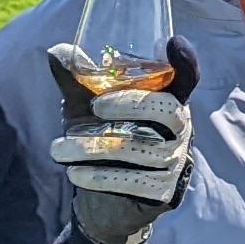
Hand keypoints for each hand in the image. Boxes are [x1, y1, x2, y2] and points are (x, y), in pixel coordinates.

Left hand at [46, 38, 201, 243]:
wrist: (104, 200)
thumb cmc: (102, 139)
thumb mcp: (86, 107)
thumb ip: (76, 80)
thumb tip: (57, 50)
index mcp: (167, 100)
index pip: (187, 78)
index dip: (186, 61)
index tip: (174, 43)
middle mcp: (179, 129)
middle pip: (166, 109)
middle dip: (130, 103)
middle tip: (94, 106)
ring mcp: (174, 161)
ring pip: (140, 148)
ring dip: (94, 147)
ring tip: (58, 148)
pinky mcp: (163, 191)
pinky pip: (134, 180)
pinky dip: (100, 176)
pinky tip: (74, 173)